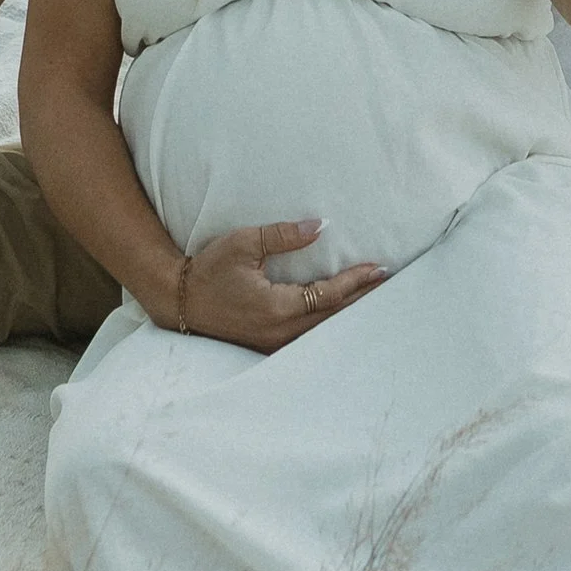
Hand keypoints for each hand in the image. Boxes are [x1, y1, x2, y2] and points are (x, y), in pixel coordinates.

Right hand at [169, 218, 384, 351]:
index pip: (328, 295)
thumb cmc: (209, 270)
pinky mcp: (269, 345)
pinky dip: (331, 323)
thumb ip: (282, 235)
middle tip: (391, 285)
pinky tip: (343, 314)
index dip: (356, 281)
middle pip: (334, 318)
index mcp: (277, 309)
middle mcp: (280, 332)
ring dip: (350, 314)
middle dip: (363, 300)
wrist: (179, 300)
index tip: (378, 268)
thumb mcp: (243, 244)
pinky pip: (310, 337)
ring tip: (375, 298)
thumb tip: (320, 226)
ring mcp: (275, 343)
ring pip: (324, 332)